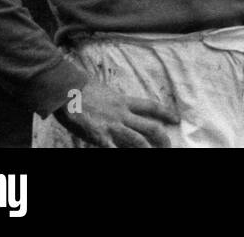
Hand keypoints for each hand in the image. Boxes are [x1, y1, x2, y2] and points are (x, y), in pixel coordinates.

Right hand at [55, 79, 179, 147]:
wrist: (67, 91)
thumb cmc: (83, 90)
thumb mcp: (106, 94)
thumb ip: (117, 103)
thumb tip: (124, 109)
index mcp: (124, 102)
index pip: (151, 106)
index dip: (166, 112)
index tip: (176, 119)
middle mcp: (122, 114)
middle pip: (149, 127)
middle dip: (162, 137)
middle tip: (169, 145)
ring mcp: (112, 126)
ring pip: (137, 140)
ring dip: (147, 149)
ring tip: (155, 154)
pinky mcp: (99, 136)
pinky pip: (113, 148)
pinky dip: (119, 152)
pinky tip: (123, 154)